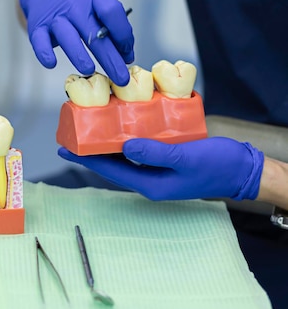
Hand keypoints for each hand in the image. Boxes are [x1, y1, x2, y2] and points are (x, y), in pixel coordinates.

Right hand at [19, 0, 133, 85]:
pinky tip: (51, 64)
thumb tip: (126, 57)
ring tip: (89, 70)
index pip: (112, 12)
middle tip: (121, 79)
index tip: (127, 55)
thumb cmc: (78, 5)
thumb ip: (113, 28)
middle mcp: (74, 3)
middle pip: (94, 32)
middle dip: (110, 58)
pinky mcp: (37, 27)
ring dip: (79, 54)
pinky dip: (45, 53)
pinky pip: (40, 42)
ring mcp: (55, 16)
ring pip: (67, 36)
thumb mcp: (97, 7)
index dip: (123, 35)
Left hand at [58, 137, 264, 200]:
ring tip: (90, 127)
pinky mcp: (166, 159)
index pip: (109, 170)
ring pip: (124, 155)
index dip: (85, 159)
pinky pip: (139, 148)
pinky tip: (122, 124)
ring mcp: (157, 170)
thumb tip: (123, 146)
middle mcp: (149, 179)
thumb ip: (155, 153)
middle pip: (112, 163)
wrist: (244, 168)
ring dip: (107, 142)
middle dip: (91, 150)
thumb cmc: (217, 165)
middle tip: (72, 134)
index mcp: (149, 184)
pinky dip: (127, 137)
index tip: (65, 149)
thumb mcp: (185, 157)